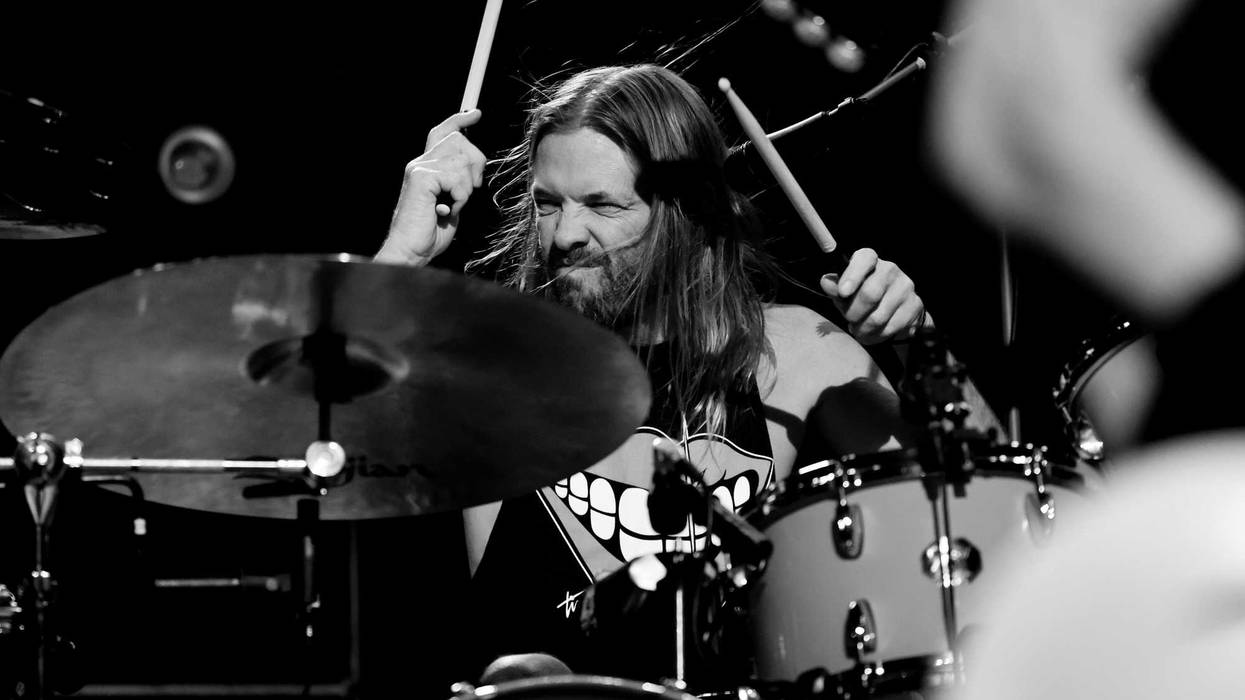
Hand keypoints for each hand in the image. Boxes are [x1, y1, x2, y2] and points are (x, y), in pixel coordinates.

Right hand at [375, 109, 485, 265]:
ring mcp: (419, 168)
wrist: (411, 250)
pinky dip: (459, 197)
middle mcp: (420, 163)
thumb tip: (474, 166)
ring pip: (462, 161)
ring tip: (452, 206)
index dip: (459, 120)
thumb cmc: (430, 233)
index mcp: (426, 167)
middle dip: (475, 165)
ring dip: (465, 189)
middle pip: (460, 141)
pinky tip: (446, 210)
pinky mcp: (421, 177)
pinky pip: (456, 178)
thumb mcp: (452, 202)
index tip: (475, 114)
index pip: (442, 132)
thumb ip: (458, 181)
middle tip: (467, 193)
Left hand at [820, 248, 927, 344]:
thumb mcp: (844, 292)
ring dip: (863, 329)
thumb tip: (826, 282)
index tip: (843, 292)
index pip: (864, 259)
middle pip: (870, 294)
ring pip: (879, 316)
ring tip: (859, 330)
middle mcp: (890, 269)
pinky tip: (872, 334)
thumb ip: (835, 288)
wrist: (893, 309)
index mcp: (869, 259)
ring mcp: (905, 286)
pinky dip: (876, 336)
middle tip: (850, 320)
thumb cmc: (860, 296)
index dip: (852, 275)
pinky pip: (891, 327)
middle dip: (854, 313)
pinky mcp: (915, 305)